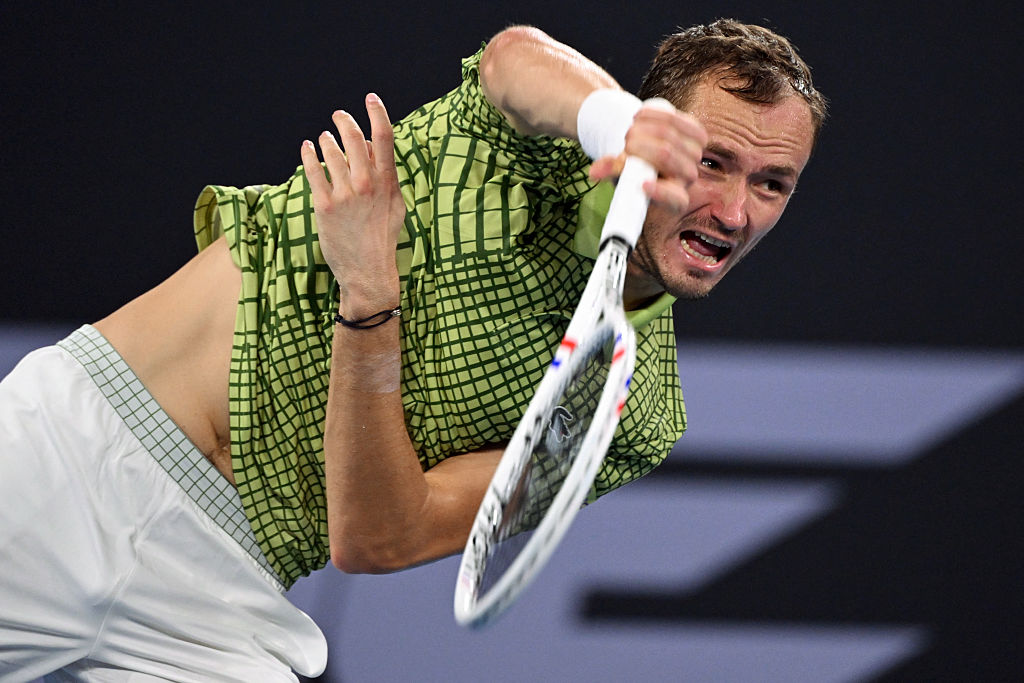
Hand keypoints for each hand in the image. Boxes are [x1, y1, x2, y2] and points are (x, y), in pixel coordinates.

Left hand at [300, 93, 405, 312]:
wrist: (368, 269)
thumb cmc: (382, 237)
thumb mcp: (395, 204)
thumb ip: (386, 175)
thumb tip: (372, 148)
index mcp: (386, 182)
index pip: (384, 138)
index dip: (378, 112)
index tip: (370, 98)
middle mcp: (366, 184)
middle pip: (353, 138)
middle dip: (344, 121)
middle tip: (338, 115)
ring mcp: (344, 194)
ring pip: (330, 152)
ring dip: (325, 140)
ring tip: (323, 138)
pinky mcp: (324, 206)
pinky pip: (312, 171)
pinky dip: (308, 155)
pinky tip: (306, 148)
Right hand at [588, 102, 707, 214]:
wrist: (647, 148)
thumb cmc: (632, 168)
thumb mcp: (620, 174)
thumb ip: (610, 172)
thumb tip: (595, 172)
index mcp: (674, 199)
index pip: (674, 199)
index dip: (660, 192)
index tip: (643, 184)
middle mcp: (688, 179)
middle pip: (665, 155)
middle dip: (639, 144)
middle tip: (624, 140)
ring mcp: (696, 156)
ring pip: (668, 134)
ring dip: (644, 128)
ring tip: (630, 129)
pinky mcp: (698, 136)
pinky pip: (676, 120)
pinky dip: (654, 115)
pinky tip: (640, 116)